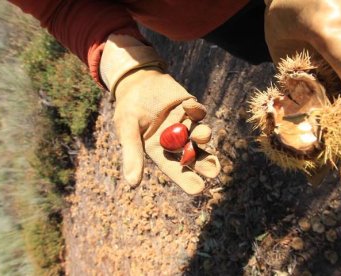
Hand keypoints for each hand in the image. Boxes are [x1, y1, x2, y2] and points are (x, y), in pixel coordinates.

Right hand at [113, 68, 219, 193]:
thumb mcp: (127, 130)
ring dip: (203, 135)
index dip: (186, 179)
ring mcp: (185, 124)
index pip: (174, 168)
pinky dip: (196, 110)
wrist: (136, 81)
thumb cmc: (128, 109)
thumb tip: (133, 184)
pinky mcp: (190, 108)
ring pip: (198, 134)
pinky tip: (190, 106)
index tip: (199, 189)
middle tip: (214, 171)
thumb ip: (132, 154)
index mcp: (159, 150)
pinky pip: (197, 111)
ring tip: (203, 135)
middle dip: (204, 162)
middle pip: (192, 155)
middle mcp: (175, 141)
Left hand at [264, 0, 340, 183]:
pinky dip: (289, 120)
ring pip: (323, 119)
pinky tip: (274, 130)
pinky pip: (298, 106)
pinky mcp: (300, 77)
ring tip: (291, 157)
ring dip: (311, 139)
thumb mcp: (331, 25)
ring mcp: (323, 80)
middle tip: (319, 177)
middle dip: (339, 151)